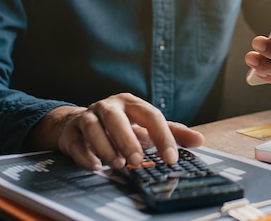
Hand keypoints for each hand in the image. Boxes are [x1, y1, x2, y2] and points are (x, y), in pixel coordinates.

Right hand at [26, 93, 204, 170]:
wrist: (80, 124)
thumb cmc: (121, 126)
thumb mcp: (147, 127)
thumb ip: (172, 133)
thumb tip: (200, 140)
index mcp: (131, 103)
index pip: (150, 115)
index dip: (162, 136)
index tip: (171, 158)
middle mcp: (108, 106)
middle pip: (117, 118)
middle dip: (128, 140)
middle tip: (137, 160)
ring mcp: (87, 116)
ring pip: (93, 128)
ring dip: (106, 148)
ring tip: (118, 165)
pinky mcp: (71, 131)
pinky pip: (75, 142)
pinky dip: (85, 155)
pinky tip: (96, 167)